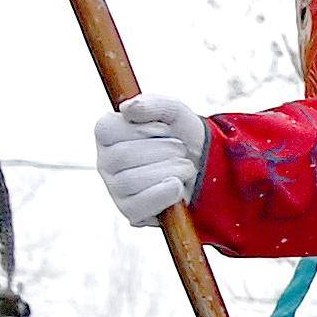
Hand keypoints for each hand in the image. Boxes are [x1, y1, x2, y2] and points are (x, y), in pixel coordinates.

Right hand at [95, 94, 207, 229]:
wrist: (210, 169)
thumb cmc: (184, 137)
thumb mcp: (174, 112)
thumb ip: (154, 104)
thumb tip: (128, 108)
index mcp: (108, 135)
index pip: (107, 129)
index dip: (142, 129)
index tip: (163, 129)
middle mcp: (105, 162)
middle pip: (123, 156)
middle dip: (165, 151)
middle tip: (180, 151)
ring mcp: (115, 189)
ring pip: (131, 181)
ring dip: (171, 171)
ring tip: (184, 168)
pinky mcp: (131, 212)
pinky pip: (139, 205)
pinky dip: (165, 194)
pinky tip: (177, 187)